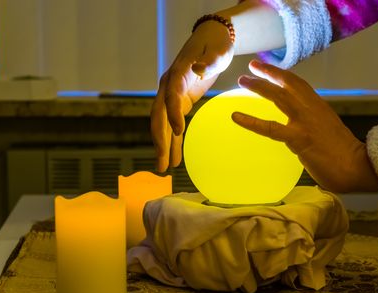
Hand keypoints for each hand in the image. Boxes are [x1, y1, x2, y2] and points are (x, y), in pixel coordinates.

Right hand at [151, 20, 234, 171]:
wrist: (212, 38)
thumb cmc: (216, 44)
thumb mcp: (218, 50)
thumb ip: (209, 61)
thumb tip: (198, 69)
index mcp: (178, 74)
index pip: (171, 96)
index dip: (172, 113)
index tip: (179, 132)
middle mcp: (169, 86)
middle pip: (159, 115)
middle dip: (160, 140)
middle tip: (162, 163)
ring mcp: (172, 94)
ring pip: (163, 124)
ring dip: (164, 146)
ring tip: (165, 168)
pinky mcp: (180, 100)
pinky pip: (173, 124)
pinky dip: (174, 141)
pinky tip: (176, 159)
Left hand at [232, 60, 377, 192]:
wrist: (357, 166)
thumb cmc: (345, 155)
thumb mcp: (329, 131)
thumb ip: (313, 125)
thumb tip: (300, 131)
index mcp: (320, 107)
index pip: (299, 84)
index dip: (282, 74)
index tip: (267, 68)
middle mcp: (312, 109)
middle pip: (288, 84)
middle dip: (268, 73)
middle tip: (251, 67)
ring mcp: (305, 122)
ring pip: (279, 97)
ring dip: (259, 86)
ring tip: (242, 80)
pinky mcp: (298, 138)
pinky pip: (270, 128)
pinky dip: (251, 121)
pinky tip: (236, 116)